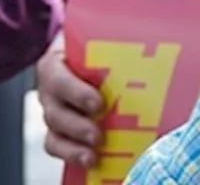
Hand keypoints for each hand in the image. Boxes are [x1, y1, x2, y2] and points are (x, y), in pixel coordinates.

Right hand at [38, 39, 104, 167]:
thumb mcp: (96, 39)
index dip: (76, 93)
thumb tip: (149, 45)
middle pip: (55, 112)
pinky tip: (91, 160)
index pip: (57, 78)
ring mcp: (53, 114)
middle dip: (78, 126)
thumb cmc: (90, 47)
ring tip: (93, 155)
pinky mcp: (59, 133)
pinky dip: (73, 156)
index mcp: (54, 65)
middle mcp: (49, 92)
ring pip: (54, 135)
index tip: (99, 103)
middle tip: (98, 135)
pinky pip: (58, 148)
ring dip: (74, 147)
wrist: (80, 55)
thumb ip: (114, 44)